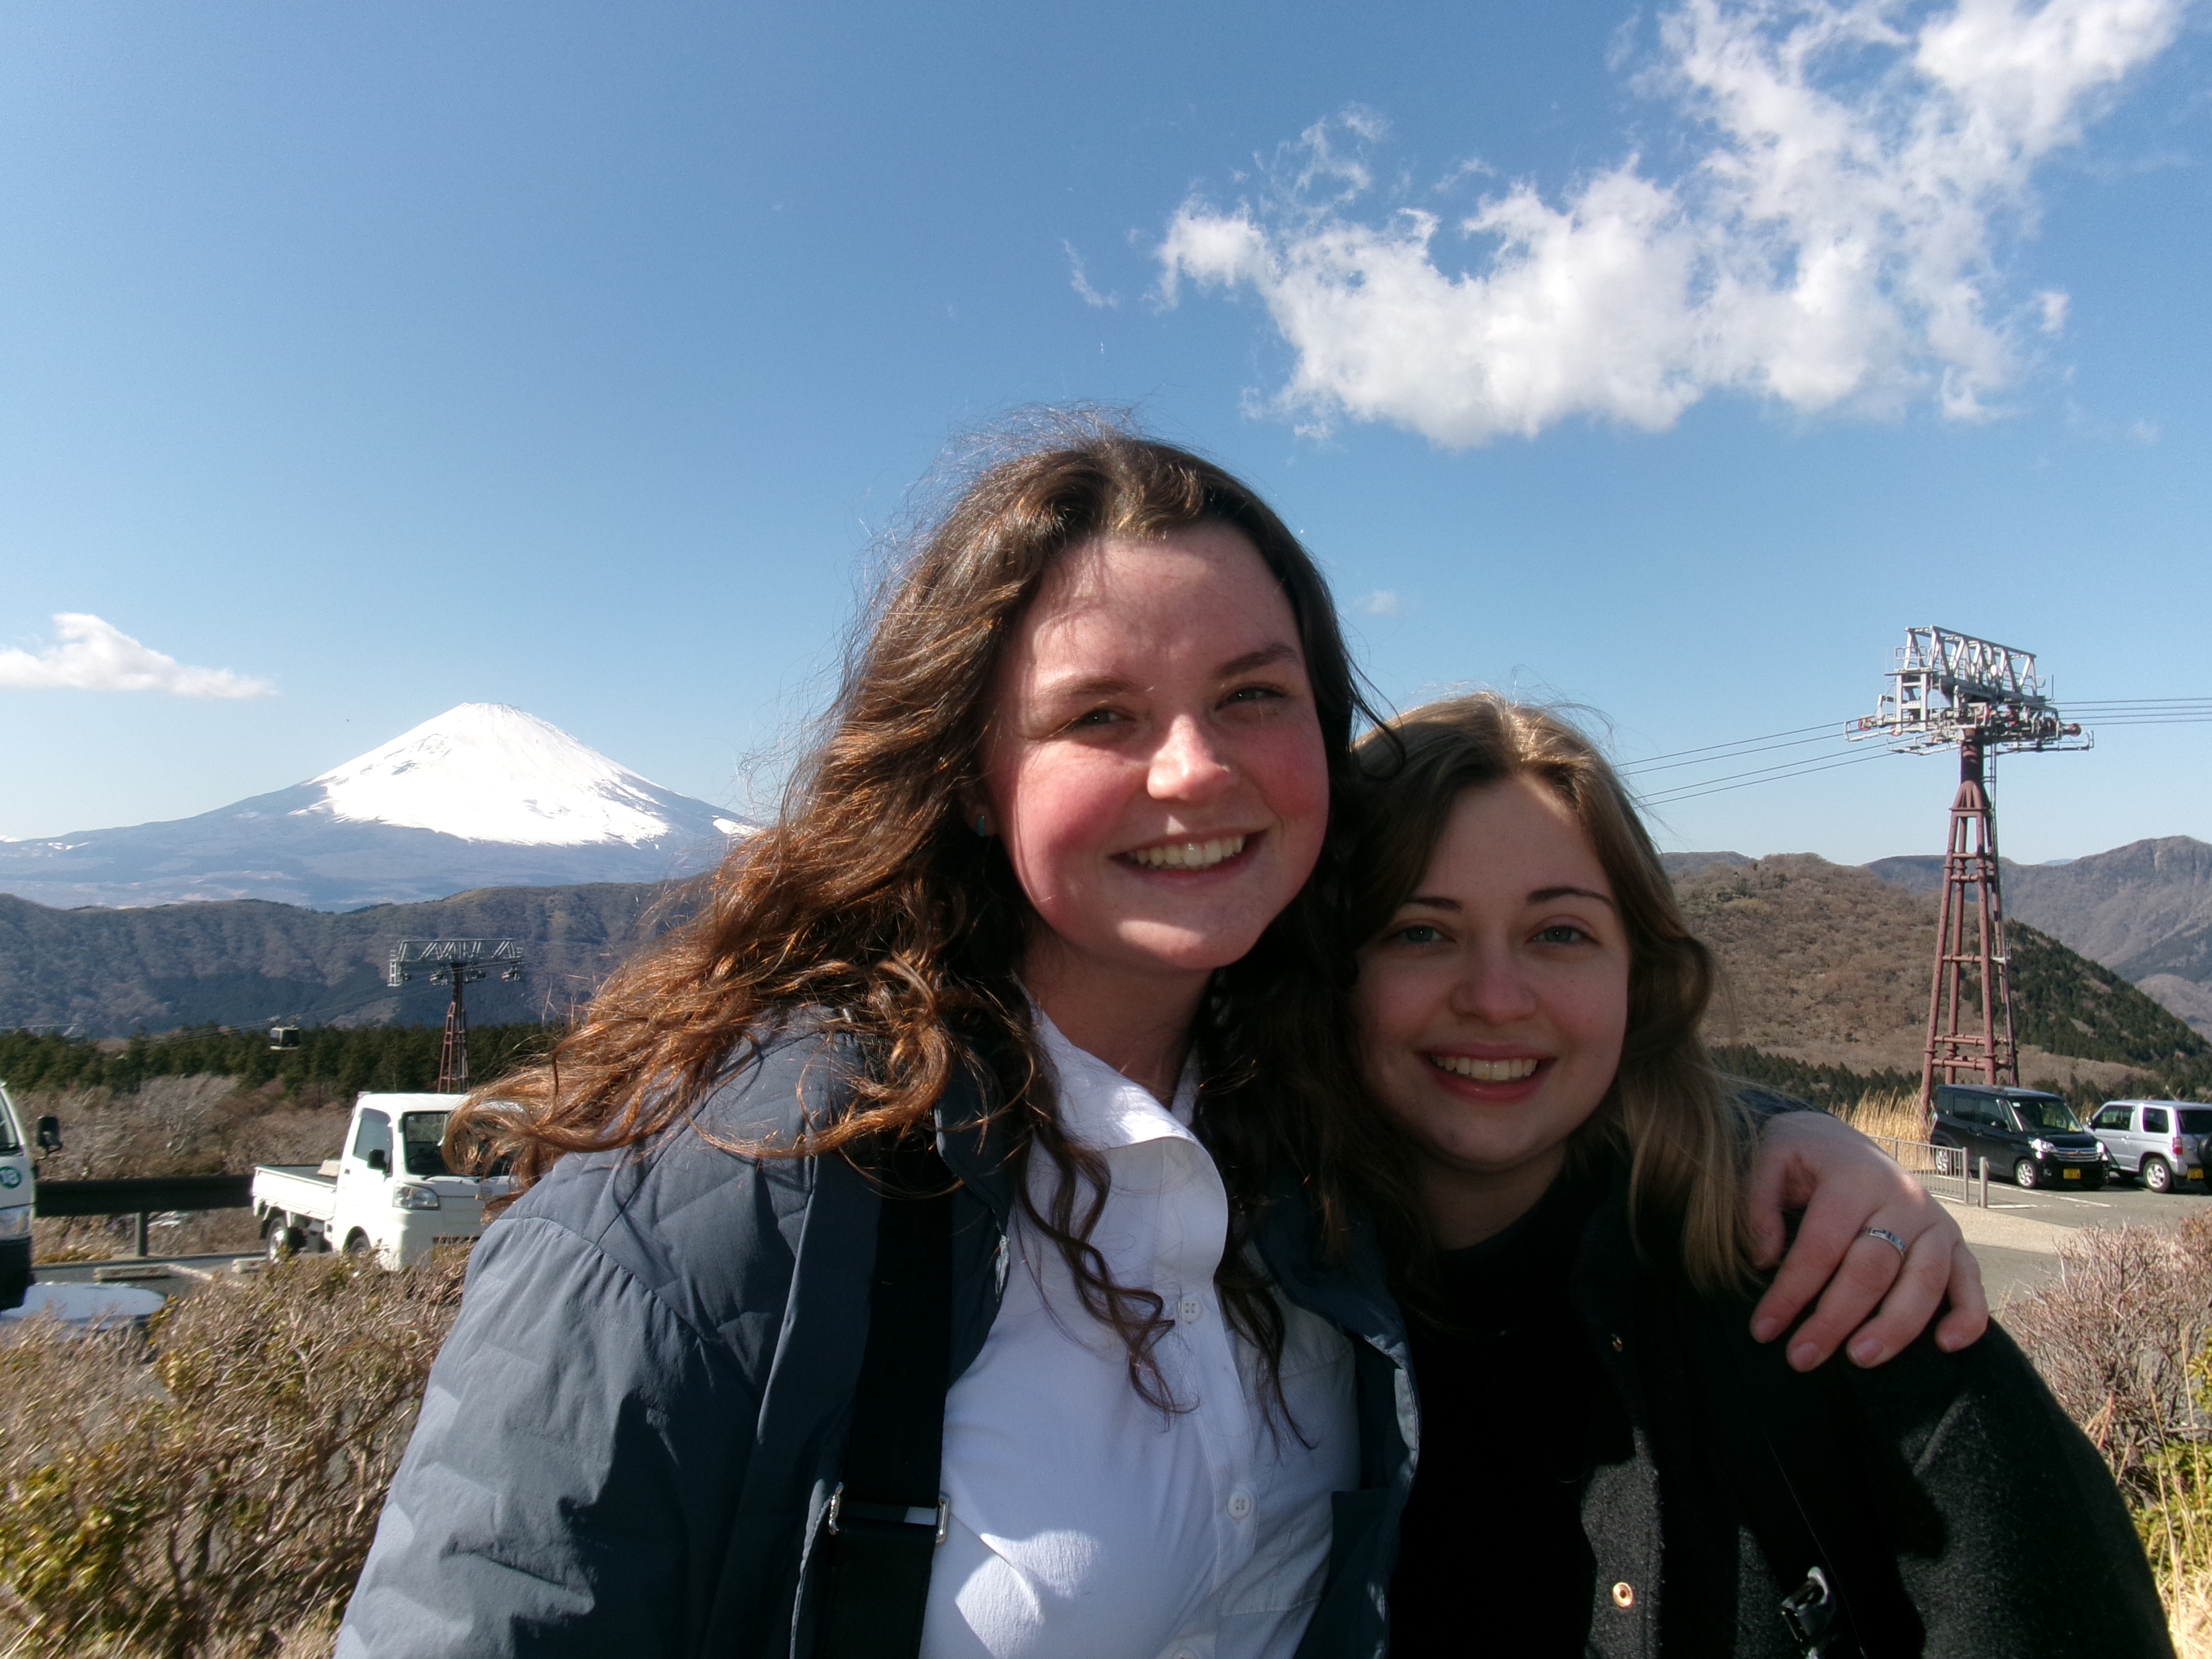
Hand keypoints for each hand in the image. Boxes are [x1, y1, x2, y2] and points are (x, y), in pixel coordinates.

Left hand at [1745, 1109, 1988, 1369]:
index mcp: (1854, 1178)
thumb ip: (1758, 1203)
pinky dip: (1967, 1315)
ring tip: (1859, 1360)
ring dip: (1893, 1327)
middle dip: (1835, 1319)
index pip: (1821, 1246)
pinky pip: (1971, 1281)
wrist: (1842, 1140)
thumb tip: (1767, 1259)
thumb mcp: (1768, 1159)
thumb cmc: (1802, 1159)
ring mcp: (1935, 1221)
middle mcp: (1903, 1198)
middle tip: (1802, 1359)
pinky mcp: (1956, 1241)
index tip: (1764, 1330)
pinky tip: (1945, 1346)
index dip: (1791, 1292)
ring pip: (1923, 1281)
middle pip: (1872, 1269)